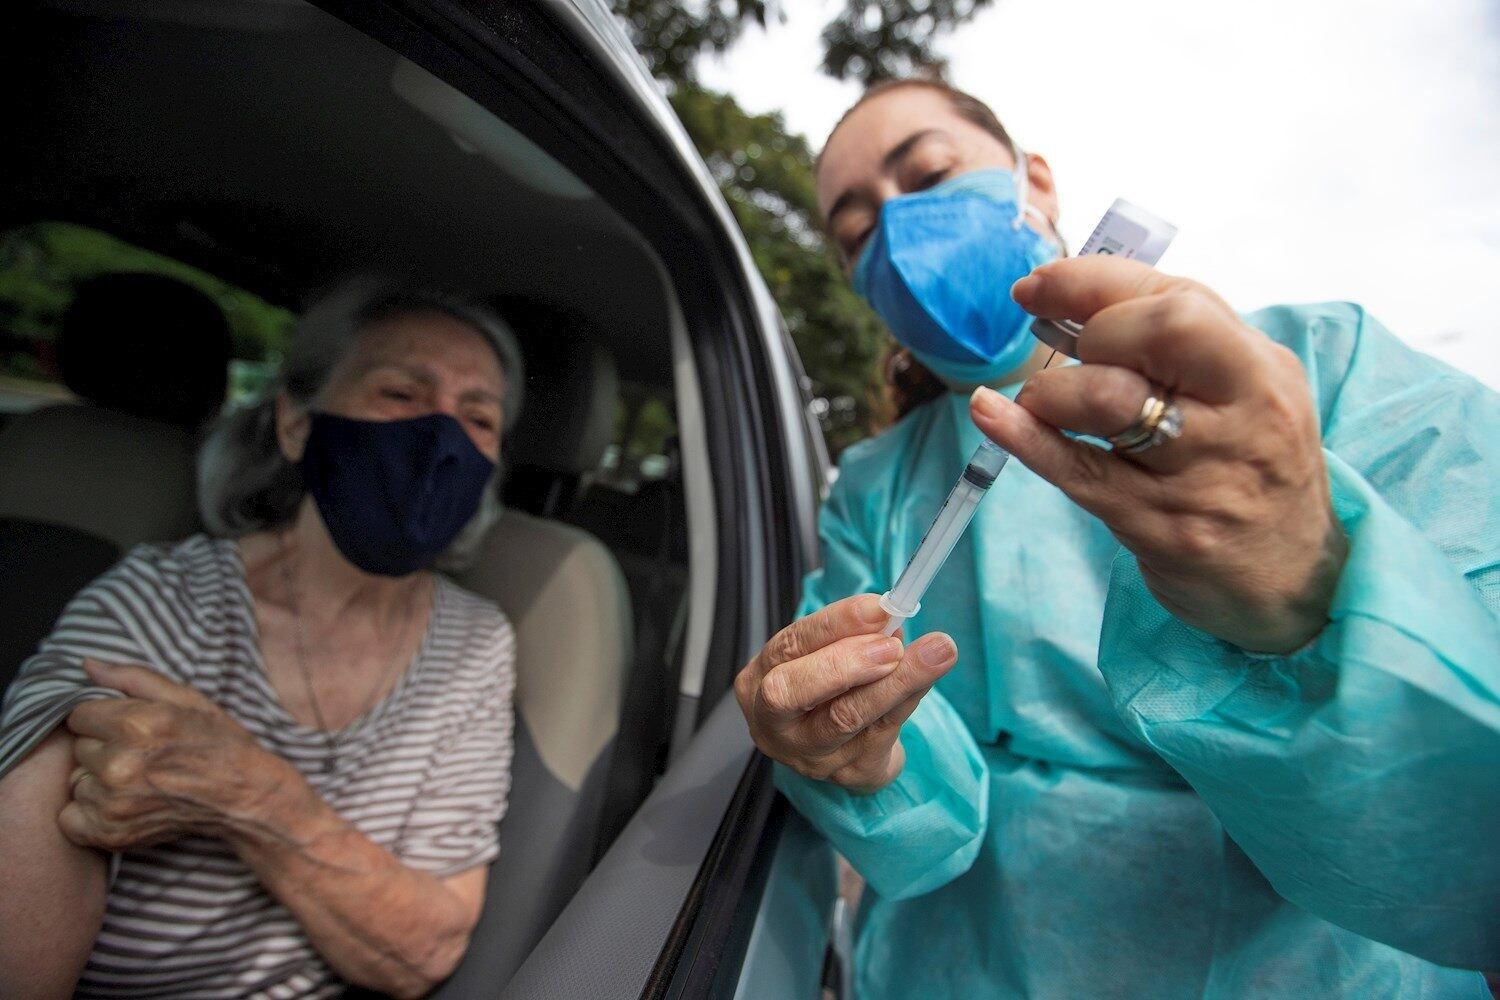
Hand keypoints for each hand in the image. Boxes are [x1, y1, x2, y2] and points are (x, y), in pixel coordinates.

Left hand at [60, 660, 291, 850]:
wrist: (243, 795)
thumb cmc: (217, 743)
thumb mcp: (186, 698)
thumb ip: (132, 678)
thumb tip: (86, 664)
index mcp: (136, 725)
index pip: (79, 715)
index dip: (105, 719)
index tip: (131, 729)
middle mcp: (120, 765)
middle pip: (78, 748)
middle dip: (103, 749)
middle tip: (141, 755)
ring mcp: (114, 803)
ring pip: (77, 781)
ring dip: (98, 781)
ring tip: (137, 781)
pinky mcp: (111, 832)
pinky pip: (71, 818)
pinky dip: (90, 813)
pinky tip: (124, 804)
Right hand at [734, 594, 957, 792]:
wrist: (842, 745)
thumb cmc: (827, 687)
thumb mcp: (826, 654)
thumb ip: (851, 635)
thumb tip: (888, 616)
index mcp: (758, 681)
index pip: (789, 646)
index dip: (834, 624)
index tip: (878, 607)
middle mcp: (775, 724)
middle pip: (793, 693)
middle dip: (846, 663)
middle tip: (892, 645)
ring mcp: (809, 756)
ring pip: (847, 718)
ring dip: (895, 682)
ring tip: (934, 653)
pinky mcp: (849, 774)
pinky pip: (883, 732)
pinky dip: (909, 698)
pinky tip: (928, 676)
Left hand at [972, 256, 1346, 653]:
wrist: (1296, 580)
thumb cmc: (1248, 467)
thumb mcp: (1242, 392)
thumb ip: (1173, 344)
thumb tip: (1064, 302)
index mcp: (1262, 368)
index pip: (1178, 299)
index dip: (1092, 282)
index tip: (1036, 286)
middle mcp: (1243, 417)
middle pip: (1156, 333)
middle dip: (1090, 334)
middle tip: (1072, 358)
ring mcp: (1203, 476)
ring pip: (1109, 401)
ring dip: (1054, 390)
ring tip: (1045, 403)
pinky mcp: (1162, 527)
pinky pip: (1079, 471)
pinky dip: (1025, 437)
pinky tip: (990, 413)